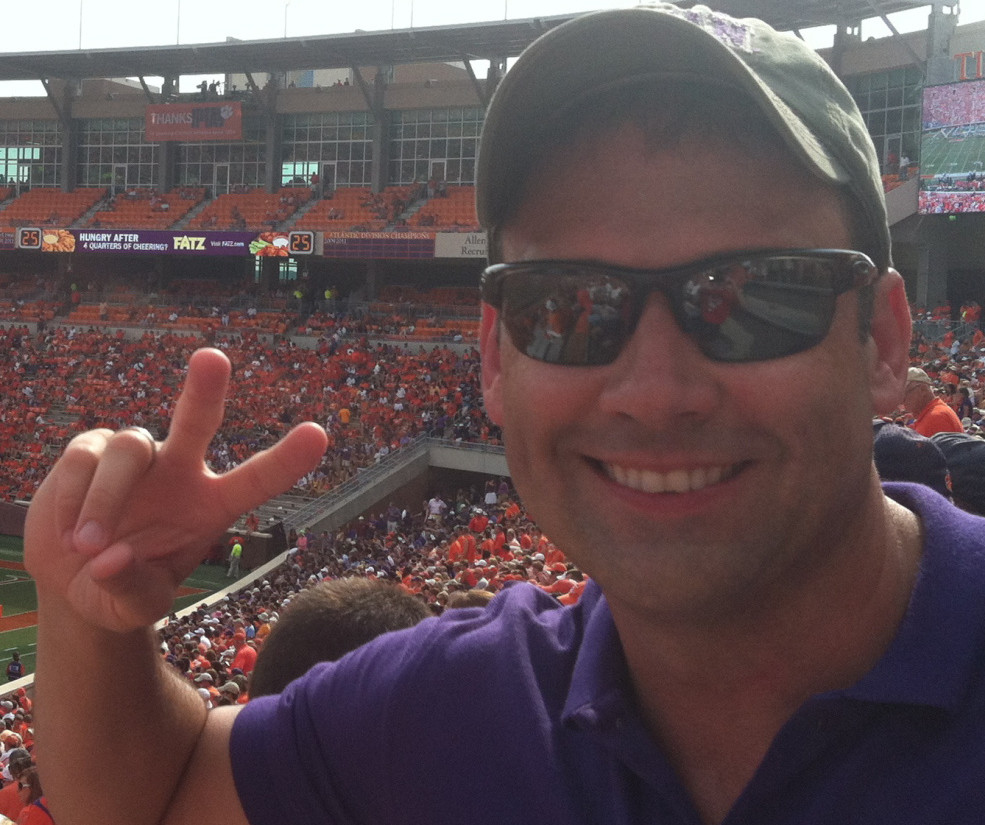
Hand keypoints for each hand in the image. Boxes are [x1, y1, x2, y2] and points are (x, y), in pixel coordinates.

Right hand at [25, 348, 327, 631]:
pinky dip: (71, 500)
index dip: (285, 459)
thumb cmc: (120, 588)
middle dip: (205, 390)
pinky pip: (83, 461)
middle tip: (212, 359)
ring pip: (128, 450)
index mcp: (211, 506)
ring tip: (88, 547)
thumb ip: (131, 590)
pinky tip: (67, 535)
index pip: (256, 480)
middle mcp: (180, 471)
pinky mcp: (90, 450)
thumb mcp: (132, 608)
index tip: (318, 434)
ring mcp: (138, 456)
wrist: (72, 579)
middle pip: (198, 421)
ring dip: (106, 500)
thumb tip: (110, 560)